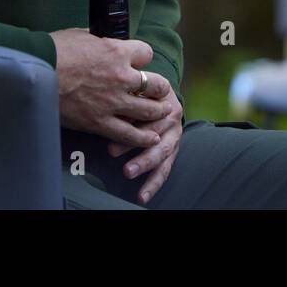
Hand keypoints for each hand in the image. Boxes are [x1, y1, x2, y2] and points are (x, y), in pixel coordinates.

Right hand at [49, 27, 173, 149]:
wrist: (35, 73)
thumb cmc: (54, 51)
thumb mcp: (80, 35)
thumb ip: (98, 39)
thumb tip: (102, 38)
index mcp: (117, 51)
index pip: (146, 53)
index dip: (143, 57)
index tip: (140, 61)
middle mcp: (121, 77)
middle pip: (156, 84)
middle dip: (160, 87)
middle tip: (160, 90)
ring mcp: (113, 102)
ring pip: (149, 110)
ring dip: (158, 111)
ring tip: (162, 112)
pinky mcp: (100, 122)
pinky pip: (129, 133)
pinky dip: (143, 137)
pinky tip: (152, 138)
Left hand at [107, 88, 183, 203]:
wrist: (167, 99)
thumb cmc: (149, 94)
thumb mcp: (142, 89)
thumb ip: (132, 100)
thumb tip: (114, 113)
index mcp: (165, 104)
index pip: (149, 112)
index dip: (132, 120)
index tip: (114, 126)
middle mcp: (173, 122)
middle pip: (154, 134)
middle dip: (134, 143)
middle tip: (112, 151)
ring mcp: (174, 139)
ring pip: (161, 154)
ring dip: (144, 164)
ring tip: (127, 172)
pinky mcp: (173, 153)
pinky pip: (164, 170)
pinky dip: (153, 184)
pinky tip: (142, 196)